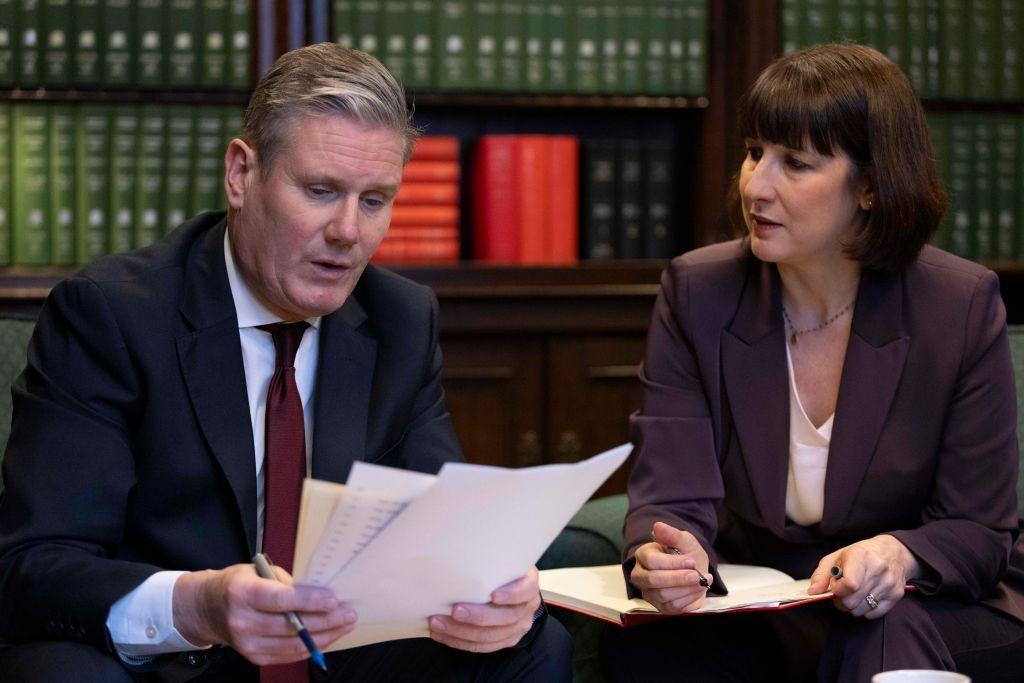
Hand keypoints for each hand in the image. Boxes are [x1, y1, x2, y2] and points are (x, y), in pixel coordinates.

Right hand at [172, 563, 357, 665]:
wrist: (207, 609)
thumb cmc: (237, 585)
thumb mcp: (257, 571)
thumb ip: (285, 582)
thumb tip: (318, 591)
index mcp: (242, 593)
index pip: (281, 600)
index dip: (310, 601)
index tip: (333, 600)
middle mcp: (243, 621)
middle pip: (292, 625)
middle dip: (326, 620)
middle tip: (349, 613)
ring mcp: (247, 644)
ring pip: (294, 645)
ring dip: (325, 636)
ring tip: (345, 625)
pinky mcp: (254, 657)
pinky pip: (289, 655)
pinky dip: (312, 647)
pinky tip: (328, 637)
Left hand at [428, 566, 540, 652]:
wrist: (512, 586)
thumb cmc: (501, 570)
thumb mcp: (503, 559)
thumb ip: (490, 559)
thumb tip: (458, 549)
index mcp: (529, 584)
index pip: (526, 590)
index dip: (511, 594)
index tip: (493, 595)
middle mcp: (527, 608)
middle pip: (505, 617)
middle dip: (478, 616)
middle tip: (454, 610)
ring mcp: (517, 627)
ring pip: (491, 636)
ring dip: (461, 632)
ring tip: (438, 623)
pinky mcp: (505, 640)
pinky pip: (482, 647)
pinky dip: (459, 642)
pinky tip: (441, 634)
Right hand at [630, 521, 711, 613]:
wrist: (695, 570)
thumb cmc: (686, 553)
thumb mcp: (684, 540)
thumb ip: (672, 534)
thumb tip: (657, 526)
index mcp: (643, 555)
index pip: (651, 560)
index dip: (672, 562)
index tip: (690, 561)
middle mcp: (641, 575)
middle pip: (653, 580)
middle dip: (678, 578)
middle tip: (696, 575)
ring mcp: (649, 593)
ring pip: (663, 595)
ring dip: (686, 589)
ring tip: (701, 581)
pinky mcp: (661, 607)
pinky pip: (673, 607)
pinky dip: (689, 598)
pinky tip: (698, 589)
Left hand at [808, 534, 919, 619]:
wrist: (893, 552)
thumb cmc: (861, 554)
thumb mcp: (837, 557)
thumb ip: (821, 574)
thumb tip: (813, 591)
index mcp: (861, 556)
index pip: (849, 585)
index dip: (837, 589)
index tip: (835, 584)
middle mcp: (878, 570)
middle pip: (851, 602)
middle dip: (841, 600)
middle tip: (842, 592)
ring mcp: (889, 584)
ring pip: (860, 610)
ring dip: (852, 606)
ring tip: (854, 593)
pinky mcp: (896, 595)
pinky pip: (873, 614)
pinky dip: (865, 609)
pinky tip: (865, 596)